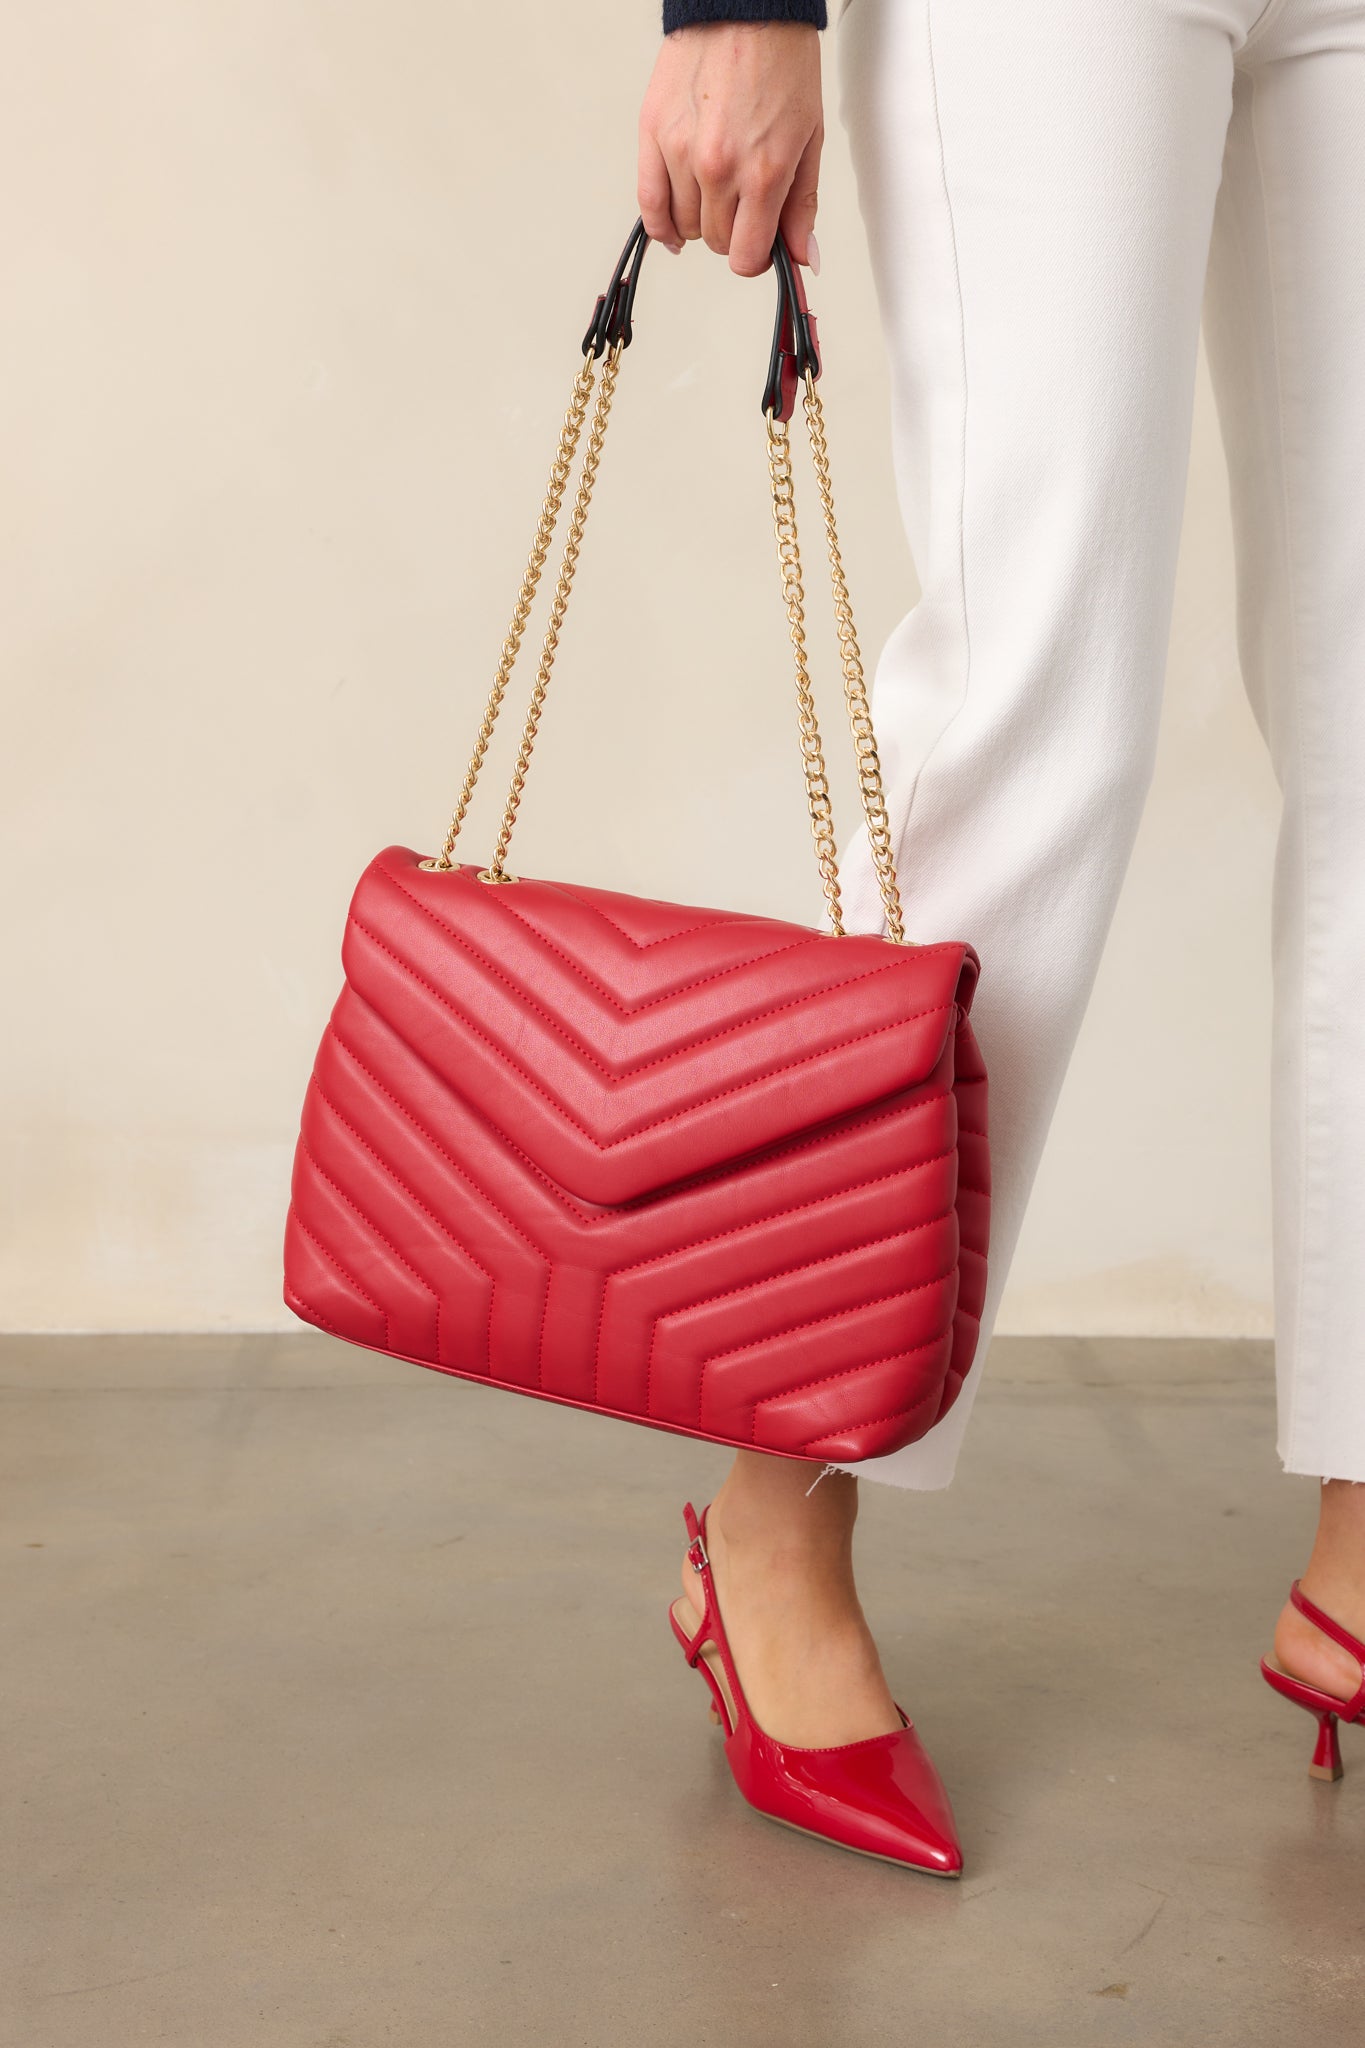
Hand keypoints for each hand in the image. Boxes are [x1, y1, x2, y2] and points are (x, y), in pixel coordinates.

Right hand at [638, 23, 822, 277]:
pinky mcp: (653, 134)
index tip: (758, 246)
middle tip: (742, 204)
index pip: (746, 256)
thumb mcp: (810, 138)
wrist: (744, 9)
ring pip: (684, 226)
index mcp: (763, 172)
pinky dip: (660, 225)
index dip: (755, 258)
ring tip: (715, 189)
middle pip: (715, 242)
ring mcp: (681, 153)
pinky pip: (649, 205)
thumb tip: (801, 258)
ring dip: (700, 219)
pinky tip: (673, 229)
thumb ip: (802, 205)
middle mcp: (719, 168)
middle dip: (731, 232)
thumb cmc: (780, 63)